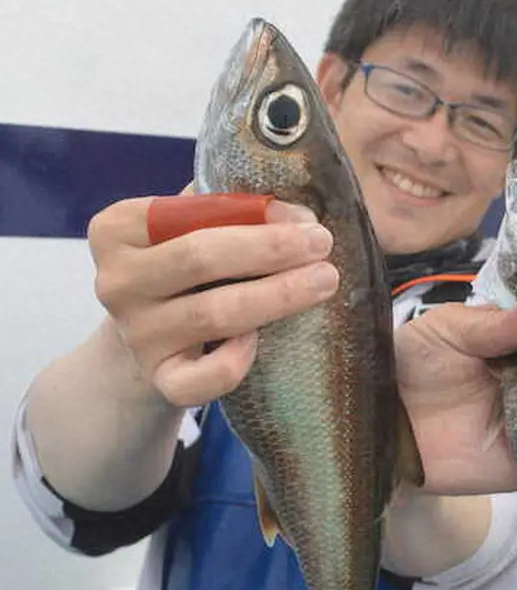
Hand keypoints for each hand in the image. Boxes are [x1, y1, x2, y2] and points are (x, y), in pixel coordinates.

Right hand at [88, 192, 337, 406]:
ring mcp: (137, 336)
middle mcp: (117, 282)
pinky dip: (233, 363)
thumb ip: (230, 209)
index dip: (252, 213)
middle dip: (270, 249)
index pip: (186, 213)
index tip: (303, 216)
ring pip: (212, 315)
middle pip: (200, 258)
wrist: (154, 339)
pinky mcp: (161, 380)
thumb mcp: (193, 229)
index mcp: (117, 230)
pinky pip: (201, 380)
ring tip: (325, 281)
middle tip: (323, 243)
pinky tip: (259, 341)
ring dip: (277, 296)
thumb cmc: (187, 270)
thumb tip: (296, 213)